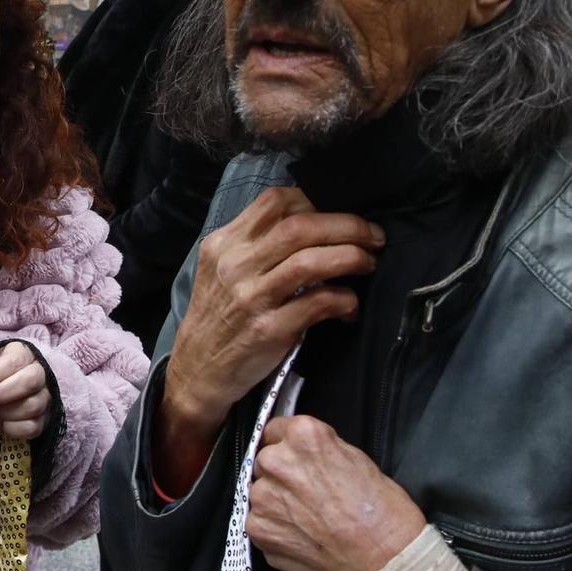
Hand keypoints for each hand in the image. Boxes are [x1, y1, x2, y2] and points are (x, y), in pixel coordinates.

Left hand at [0, 343, 48, 440]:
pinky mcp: (43, 419)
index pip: (13, 361)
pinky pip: (32, 427)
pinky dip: (12, 428)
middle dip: (0, 393)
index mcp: (22, 354)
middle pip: (29, 382)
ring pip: (32, 406)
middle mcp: (39, 373)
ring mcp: (44, 397)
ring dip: (5, 412)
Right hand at [155, 187, 382, 490]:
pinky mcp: (269, 330)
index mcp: (224, 243)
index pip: (275, 201)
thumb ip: (254, 243)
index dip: (316, 201)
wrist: (198, 369)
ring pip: (312, 261)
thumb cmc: (218, 316)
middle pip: (301, 226)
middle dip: (348, 226)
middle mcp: (235, 265)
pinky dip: (344, 300)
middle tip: (373, 236)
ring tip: (367, 263)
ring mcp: (251, 298)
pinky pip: (319, 304)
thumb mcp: (221, 269)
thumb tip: (314, 222)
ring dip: (352, 257)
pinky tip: (349, 305)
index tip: (338, 217)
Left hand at [246, 416, 426, 570]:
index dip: (290, 446)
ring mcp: (263, 498)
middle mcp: (277, 462)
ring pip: (261, 492)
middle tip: (310, 494)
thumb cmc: (383, 513)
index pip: (278, 430)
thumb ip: (322, 451)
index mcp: (304, 437)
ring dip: (277, 502)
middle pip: (267, 461)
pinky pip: (260, 521)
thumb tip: (306, 454)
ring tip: (308, 519)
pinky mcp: (258, 530)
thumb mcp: (359, 460)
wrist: (385, 563)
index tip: (298, 459)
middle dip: (283, 475)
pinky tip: (302, 536)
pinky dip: (276, 528)